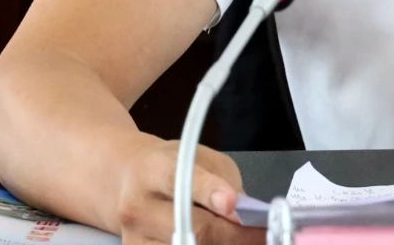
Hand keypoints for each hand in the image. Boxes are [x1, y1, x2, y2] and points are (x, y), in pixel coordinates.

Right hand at [112, 135, 262, 244]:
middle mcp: (138, 207)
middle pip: (191, 229)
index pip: (180, 180)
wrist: (128, 181)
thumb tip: (247, 217)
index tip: (233, 205)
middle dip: (234, 236)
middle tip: (265, 236)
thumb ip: (225, 182)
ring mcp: (135, 239)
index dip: (208, 193)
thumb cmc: (174, 165)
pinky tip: (225, 244)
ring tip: (249, 240)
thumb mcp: (201, 158)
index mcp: (154, 169)